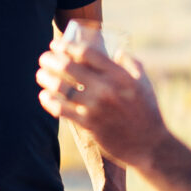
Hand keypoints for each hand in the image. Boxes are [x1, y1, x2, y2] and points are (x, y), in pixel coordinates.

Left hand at [37, 43, 167, 168]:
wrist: (149, 145)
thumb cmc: (147, 112)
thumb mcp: (144, 83)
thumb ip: (132, 64)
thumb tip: (117, 51)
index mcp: (119, 75)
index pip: (87, 53)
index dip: (68, 46)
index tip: (58, 44)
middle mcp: (106, 88)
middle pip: (69, 67)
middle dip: (51, 59)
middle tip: (44, 58)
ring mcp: (95, 107)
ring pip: (61, 87)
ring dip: (46, 78)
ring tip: (40, 74)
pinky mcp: (88, 125)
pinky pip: (62, 110)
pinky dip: (49, 101)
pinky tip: (44, 96)